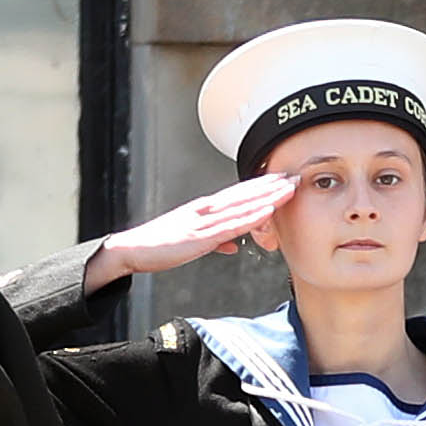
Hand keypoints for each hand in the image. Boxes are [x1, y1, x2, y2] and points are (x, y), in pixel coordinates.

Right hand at [79, 172, 294, 289]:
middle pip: (244, 194)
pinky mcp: (200, 237)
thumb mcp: (192, 242)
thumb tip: (233, 246)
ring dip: (267, 196)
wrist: (131, 250)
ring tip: (289, 188)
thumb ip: (215, 242)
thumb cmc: (158, 246)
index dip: (260, 186)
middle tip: (294, 175)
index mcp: (203, 210)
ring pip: (242, 206)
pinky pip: (231, 226)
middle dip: (270, 185)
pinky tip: (267, 211)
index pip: (237, 194)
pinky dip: (251, 217)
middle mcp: (205, 210)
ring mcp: (203, 222)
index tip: (280, 178)